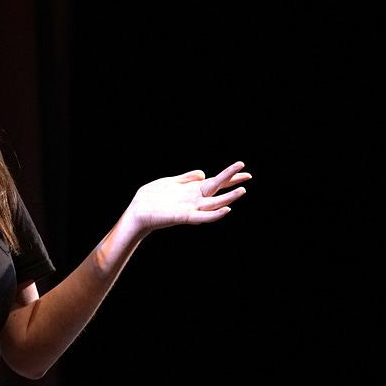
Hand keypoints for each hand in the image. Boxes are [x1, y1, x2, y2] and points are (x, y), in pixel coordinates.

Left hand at [126, 161, 250, 234]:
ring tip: (242, 191)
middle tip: (248, 175)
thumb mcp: (170, 182)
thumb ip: (186, 178)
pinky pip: (203, 217)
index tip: (243, 168)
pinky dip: (215, 215)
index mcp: (193, 189)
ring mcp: (191, 208)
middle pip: (218, 189)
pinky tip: (226, 210)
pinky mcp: (185, 217)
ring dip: (228, 198)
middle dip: (232, 181)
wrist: (137, 211)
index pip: (215, 181)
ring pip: (215, 203)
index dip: (229, 175)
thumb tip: (203, 172)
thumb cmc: (151, 197)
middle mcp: (195, 199)